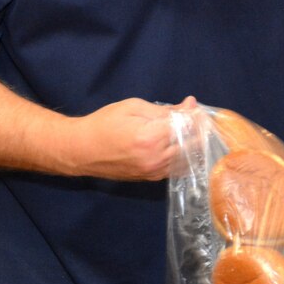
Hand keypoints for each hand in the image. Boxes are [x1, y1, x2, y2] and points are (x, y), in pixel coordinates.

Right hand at [66, 96, 193, 180]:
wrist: (81, 150)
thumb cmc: (104, 123)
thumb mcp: (133, 107)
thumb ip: (164, 110)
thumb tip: (189, 105)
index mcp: (151, 137)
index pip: (187, 126)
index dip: (196, 116)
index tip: (197, 107)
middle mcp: (156, 158)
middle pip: (192, 144)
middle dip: (200, 130)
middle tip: (202, 119)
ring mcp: (154, 172)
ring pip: (188, 159)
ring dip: (196, 145)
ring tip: (198, 132)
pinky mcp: (150, 178)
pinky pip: (176, 169)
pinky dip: (186, 158)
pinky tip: (187, 147)